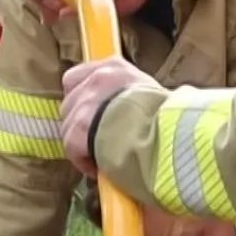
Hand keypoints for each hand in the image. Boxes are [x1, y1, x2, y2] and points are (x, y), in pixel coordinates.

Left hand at [60, 56, 160, 175]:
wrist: (166, 132)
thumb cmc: (167, 117)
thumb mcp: (150, 92)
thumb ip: (129, 95)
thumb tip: (123, 112)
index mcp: (113, 67)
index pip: (76, 77)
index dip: (80, 98)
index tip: (90, 114)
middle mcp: (96, 80)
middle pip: (69, 103)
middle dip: (79, 122)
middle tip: (96, 138)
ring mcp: (85, 104)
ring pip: (67, 127)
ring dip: (81, 144)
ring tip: (101, 155)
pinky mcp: (78, 129)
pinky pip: (71, 148)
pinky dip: (83, 160)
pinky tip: (99, 167)